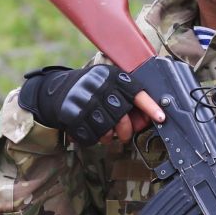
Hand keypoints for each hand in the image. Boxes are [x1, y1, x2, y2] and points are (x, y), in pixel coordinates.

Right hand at [18, 65, 164, 145]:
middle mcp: (97, 86)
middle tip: (124, 134)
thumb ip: (127, 99)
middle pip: (122, 115)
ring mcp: (83, 100)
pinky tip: (92, 132)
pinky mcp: (71, 114)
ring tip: (106, 133)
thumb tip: (148, 119)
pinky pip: (91, 135)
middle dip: (126, 130)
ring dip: (109, 136)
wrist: (55, 91)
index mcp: (110, 76)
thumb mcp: (108, 84)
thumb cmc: (92, 91)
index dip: (149, 106)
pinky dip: (94, 138)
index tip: (161, 118)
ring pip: (107, 128)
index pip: (135, 92)